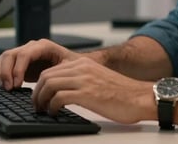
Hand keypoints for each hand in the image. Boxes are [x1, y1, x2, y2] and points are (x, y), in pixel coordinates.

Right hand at [0, 38, 79, 90]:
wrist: (73, 65)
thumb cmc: (72, 65)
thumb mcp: (68, 67)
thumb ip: (58, 72)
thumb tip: (49, 83)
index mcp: (43, 46)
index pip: (24, 55)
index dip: (18, 70)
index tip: (17, 84)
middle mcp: (32, 48)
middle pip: (11, 55)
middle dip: (7, 72)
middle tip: (9, 89)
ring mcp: (24, 54)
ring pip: (5, 58)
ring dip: (2, 73)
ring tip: (6, 88)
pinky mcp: (20, 62)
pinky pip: (5, 64)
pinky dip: (2, 74)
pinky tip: (5, 85)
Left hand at [32, 57, 153, 123]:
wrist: (140, 97)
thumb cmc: (122, 93)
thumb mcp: (98, 79)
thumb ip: (81, 80)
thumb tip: (62, 92)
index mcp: (84, 63)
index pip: (52, 70)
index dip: (41, 85)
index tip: (40, 97)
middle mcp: (82, 68)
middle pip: (47, 76)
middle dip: (37, 93)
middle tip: (37, 106)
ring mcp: (84, 80)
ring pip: (49, 85)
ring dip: (41, 100)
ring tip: (44, 110)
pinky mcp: (87, 94)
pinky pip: (59, 97)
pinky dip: (52, 107)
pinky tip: (55, 113)